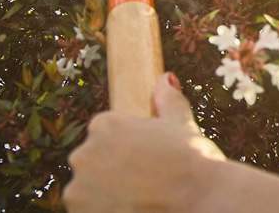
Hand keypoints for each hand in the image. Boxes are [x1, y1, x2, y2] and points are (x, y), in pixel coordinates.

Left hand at [62, 72, 224, 211]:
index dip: (126, 150)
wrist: (200, 197)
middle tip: (145, 182)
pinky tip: (131, 209)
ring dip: (106, 196)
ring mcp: (78, 188)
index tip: (145, 161)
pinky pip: (88, 211)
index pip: (103, 135)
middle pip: (93, 163)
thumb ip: (167, 100)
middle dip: (112, 172)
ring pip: (88, 192)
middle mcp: (84, 154)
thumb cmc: (193, 159)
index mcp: (104, 124)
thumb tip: (166, 80)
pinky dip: (105, 212)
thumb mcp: (181, 123)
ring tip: (139, 199)